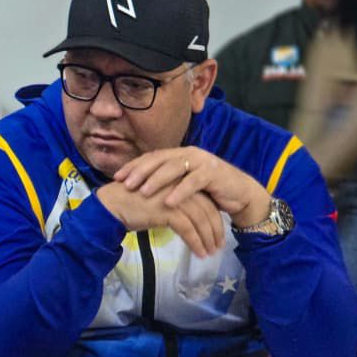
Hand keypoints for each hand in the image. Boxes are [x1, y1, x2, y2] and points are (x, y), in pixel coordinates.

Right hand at [96, 181, 224, 257]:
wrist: (111, 205)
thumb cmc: (130, 203)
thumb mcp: (158, 199)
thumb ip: (174, 203)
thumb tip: (190, 219)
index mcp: (178, 181)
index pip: (205, 199)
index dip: (214, 218)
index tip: (216, 234)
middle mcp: (178, 186)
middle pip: (207, 208)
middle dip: (215, 229)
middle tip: (218, 246)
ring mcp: (173, 197)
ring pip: (200, 219)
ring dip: (208, 238)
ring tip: (210, 253)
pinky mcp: (167, 210)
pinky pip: (189, 229)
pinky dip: (196, 243)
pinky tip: (200, 254)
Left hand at [113, 147, 270, 228]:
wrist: (239, 194)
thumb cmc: (207, 190)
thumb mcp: (182, 184)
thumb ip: (165, 181)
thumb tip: (136, 187)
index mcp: (179, 154)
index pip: (151, 157)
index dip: (134, 166)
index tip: (117, 177)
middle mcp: (189, 154)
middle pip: (159, 160)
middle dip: (140, 172)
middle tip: (125, 184)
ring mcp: (202, 161)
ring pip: (174, 168)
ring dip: (157, 180)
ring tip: (142, 192)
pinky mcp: (213, 173)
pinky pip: (193, 182)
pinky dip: (180, 192)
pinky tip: (168, 202)